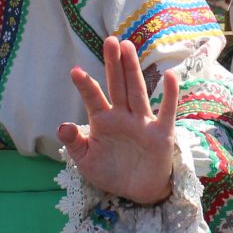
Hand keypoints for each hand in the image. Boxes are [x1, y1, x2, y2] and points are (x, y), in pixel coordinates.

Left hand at [57, 36, 178, 205]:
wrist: (138, 192)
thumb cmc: (111, 172)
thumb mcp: (86, 161)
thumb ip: (75, 143)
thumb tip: (62, 126)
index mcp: (103, 120)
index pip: (93, 98)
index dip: (85, 85)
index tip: (75, 71)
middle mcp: (123, 116)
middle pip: (117, 85)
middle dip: (113, 63)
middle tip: (110, 40)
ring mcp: (142, 122)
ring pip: (137, 91)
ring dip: (133, 70)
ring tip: (128, 47)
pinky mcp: (161, 133)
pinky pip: (166, 111)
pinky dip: (169, 94)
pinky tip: (170, 75)